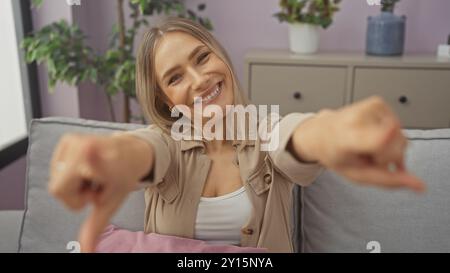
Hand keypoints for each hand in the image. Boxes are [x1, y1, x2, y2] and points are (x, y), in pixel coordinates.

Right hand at [48, 134, 152, 251]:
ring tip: (92, 177)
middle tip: (94, 189)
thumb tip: (86, 252)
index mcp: (102, 162)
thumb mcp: (111, 203)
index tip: (89, 148)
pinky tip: (86, 168)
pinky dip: (69, 174)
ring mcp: (75, 140)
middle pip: (58, 190)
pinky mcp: (67, 138)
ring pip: (56, 181)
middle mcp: (86, 146)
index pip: (81, 173)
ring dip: (73, 185)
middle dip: (75, 196)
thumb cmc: (122, 178)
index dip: (86, 160)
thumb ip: (95, 226)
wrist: (130, 153)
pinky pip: (55, 169)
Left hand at [292, 96, 424, 191]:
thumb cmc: (337, 155)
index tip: (396, 143)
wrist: (321, 133)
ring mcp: (368, 108)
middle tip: (368, 157)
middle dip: (389, 157)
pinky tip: (372, 136)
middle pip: (397, 143)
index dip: (390, 141)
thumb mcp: (357, 175)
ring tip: (367, 146)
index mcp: (346, 138)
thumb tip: (419, 185)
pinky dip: (388, 135)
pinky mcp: (377, 102)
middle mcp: (357, 118)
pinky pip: (397, 126)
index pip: (376, 138)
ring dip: (388, 146)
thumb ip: (388, 181)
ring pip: (400, 136)